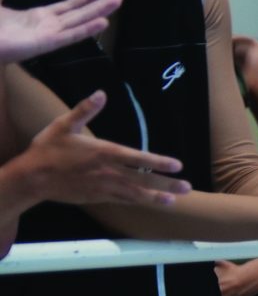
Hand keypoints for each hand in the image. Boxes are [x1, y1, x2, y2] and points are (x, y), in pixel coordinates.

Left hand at [0, 0, 124, 62]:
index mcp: (39, 17)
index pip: (68, 6)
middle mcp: (49, 26)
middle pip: (81, 13)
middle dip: (101, 4)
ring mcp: (49, 35)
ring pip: (81, 22)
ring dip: (100, 12)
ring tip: (118, 2)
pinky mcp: (45, 44)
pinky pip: (70, 35)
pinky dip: (86, 30)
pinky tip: (103, 22)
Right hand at [6, 93, 186, 206]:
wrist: (32, 177)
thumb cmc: (48, 149)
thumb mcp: (64, 125)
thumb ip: (85, 110)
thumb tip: (101, 93)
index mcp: (102, 153)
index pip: (137, 158)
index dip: (158, 162)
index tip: (177, 165)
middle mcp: (107, 172)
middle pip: (142, 180)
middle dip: (166, 184)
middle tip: (188, 187)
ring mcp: (103, 187)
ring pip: (135, 194)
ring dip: (156, 197)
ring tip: (175, 201)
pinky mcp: (97, 197)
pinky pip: (122, 200)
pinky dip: (138, 202)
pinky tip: (150, 203)